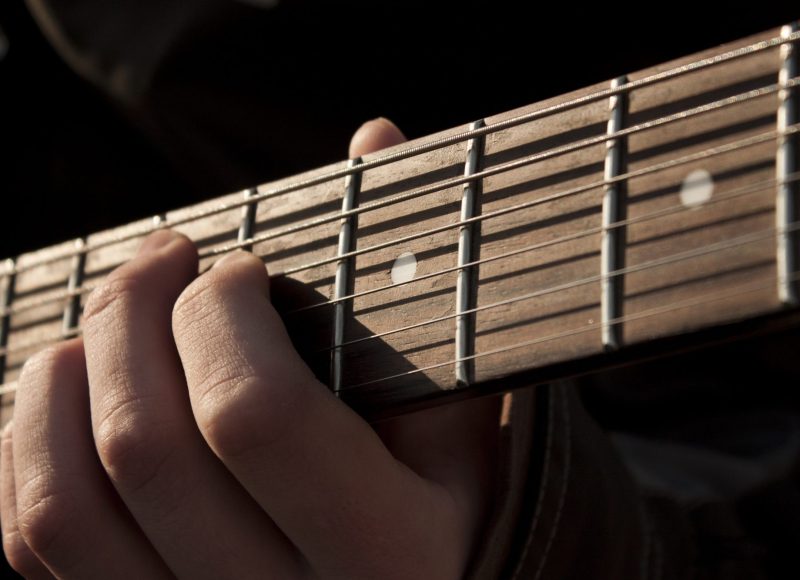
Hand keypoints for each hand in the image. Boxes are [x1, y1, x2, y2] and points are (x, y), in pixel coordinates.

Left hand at [1, 119, 500, 578]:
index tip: (238, 269)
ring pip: (67, 504)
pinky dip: (27, 448)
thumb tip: (375, 138)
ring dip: (64, 380)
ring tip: (100, 328)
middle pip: (146, 445)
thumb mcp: (448, 410)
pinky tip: (67, 395)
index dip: (223, 313)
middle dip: (135, 315)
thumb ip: (420, 280)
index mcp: (387, 549)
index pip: (255, 413)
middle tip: (163, 260)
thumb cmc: (425, 500)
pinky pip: (31, 546)